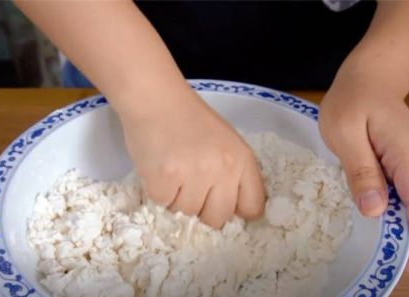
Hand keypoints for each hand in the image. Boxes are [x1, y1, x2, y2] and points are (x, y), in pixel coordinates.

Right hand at [120, 88, 264, 227]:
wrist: (156, 99)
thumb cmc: (190, 120)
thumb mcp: (227, 143)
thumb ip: (235, 175)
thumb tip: (232, 213)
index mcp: (243, 159)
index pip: (252, 208)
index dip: (235, 211)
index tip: (220, 204)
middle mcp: (224, 168)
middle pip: (218, 219)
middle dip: (203, 211)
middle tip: (190, 187)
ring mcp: (194, 174)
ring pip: (188, 214)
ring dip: (178, 201)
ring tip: (173, 172)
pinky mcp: (164, 178)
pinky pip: (163, 205)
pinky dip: (159, 193)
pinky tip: (159, 170)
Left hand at [319, 93, 408, 273]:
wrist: (369, 78)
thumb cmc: (351, 101)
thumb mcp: (344, 133)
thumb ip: (361, 170)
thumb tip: (376, 210)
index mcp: (407, 154)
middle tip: (400, 268)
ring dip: (408, 227)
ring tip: (393, 255)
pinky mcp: (407, 161)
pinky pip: (408, 192)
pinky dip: (401, 211)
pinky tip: (388, 225)